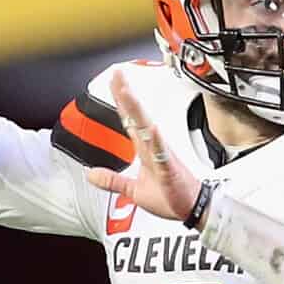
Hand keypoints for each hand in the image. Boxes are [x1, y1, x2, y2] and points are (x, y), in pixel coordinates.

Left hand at [83, 69, 204, 223]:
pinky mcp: (170, 169)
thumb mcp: (133, 191)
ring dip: (137, 111)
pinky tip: (153, 129)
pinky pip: (163, 153)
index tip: (115, 80)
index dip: (121, 101)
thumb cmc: (170, 196)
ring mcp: (162, 156)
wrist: (192, 209)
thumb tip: (91, 174)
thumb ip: (112, 181)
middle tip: (118, 74)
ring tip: (127, 93)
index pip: (129, 120)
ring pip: (147, 129)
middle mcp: (153, 147)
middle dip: (126, 96)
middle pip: (136, 117)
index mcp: (145, 149)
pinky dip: (158, 141)